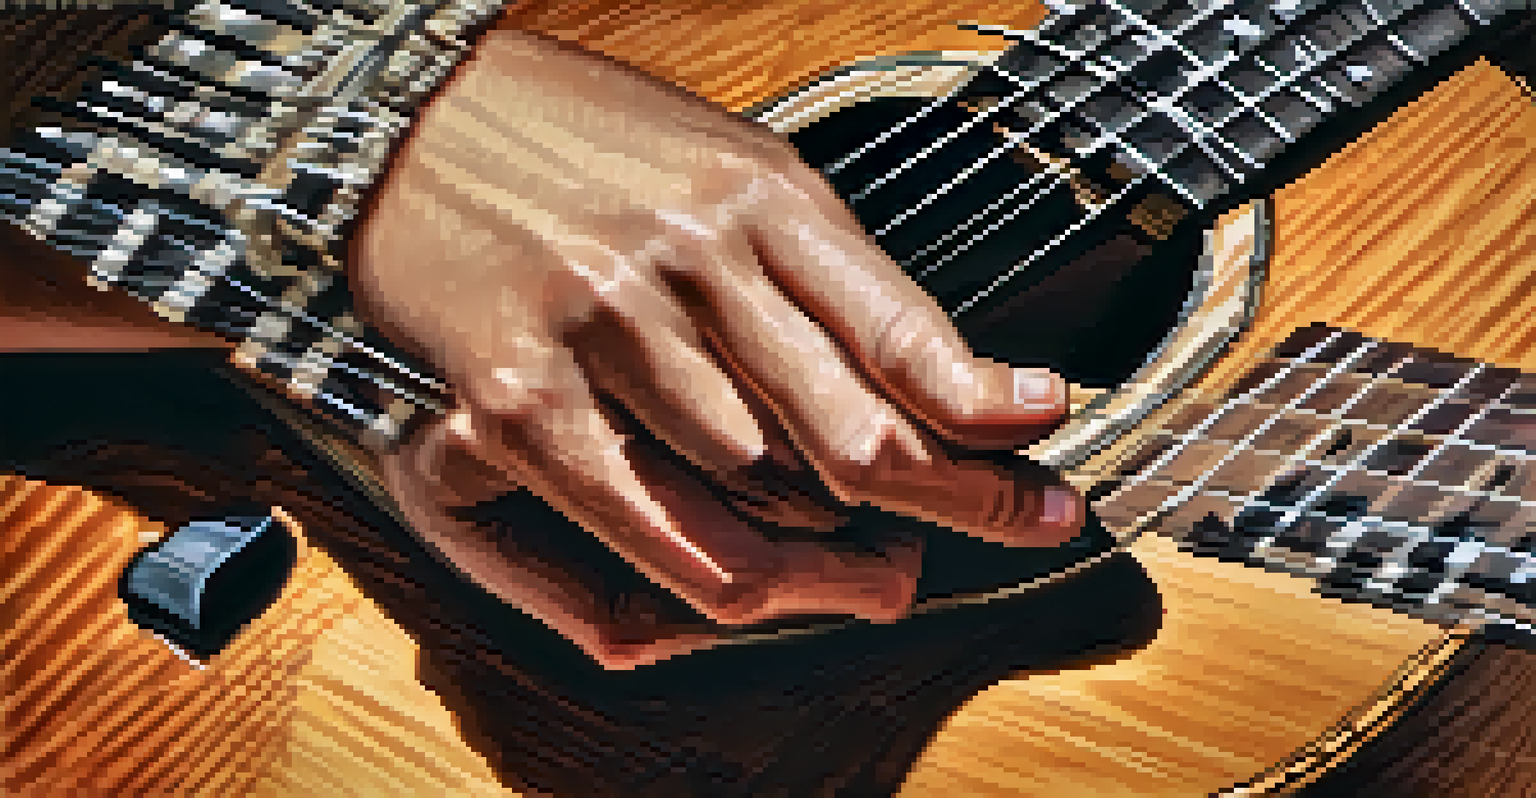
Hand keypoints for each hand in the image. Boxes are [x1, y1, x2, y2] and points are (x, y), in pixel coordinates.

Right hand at [349, 27, 1085, 668]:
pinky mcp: (522, 399)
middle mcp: (691, 263)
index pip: (902, 329)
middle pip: (853, 428)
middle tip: (1023, 526)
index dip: (987, 405)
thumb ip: (819, 268)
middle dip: (959, 497)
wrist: (402, 126)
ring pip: (760, 489)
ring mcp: (606, 332)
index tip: (1045, 435)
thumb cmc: (576, 147)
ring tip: (878, 561)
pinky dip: (723, 574)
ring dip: (831, 543)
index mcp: (756, 197)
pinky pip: (649, 521)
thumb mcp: (727, 169)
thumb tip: (926, 368)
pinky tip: (770, 591)